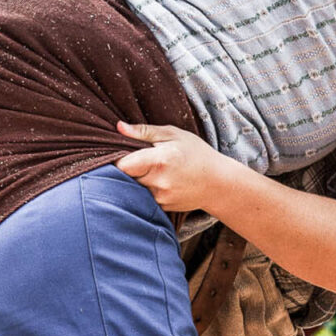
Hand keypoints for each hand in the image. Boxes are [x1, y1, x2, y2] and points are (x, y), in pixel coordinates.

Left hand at [114, 120, 238, 211]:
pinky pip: (144, 198)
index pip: (122, 164)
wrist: (219, 183)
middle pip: (125, 178)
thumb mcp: (174, 135)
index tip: (120, 152)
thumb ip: (143, 131)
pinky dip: (145, 190)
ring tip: (151, 171)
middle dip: (127, 169)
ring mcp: (160, 198)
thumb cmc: (197, 153)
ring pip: (133, 189)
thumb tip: (119, 127)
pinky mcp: (162, 208)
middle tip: (137, 160)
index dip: (116, 159)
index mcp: (159, 160)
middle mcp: (158, 182)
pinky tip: (159, 182)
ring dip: (135, 180)